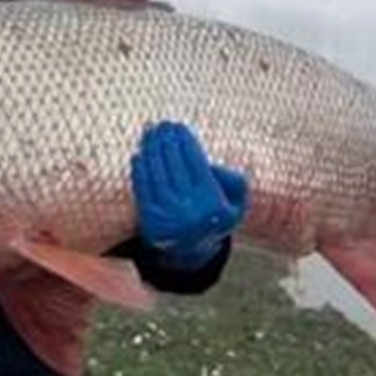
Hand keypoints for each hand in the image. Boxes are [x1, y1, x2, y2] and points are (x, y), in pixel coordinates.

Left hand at [130, 121, 248, 269]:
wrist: (192, 250)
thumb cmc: (215, 216)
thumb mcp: (237, 202)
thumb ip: (233, 180)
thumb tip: (212, 165)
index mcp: (211, 202)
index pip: (195, 163)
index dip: (185, 141)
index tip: (178, 126)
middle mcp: (189, 210)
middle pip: (174, 166)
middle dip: (166, 141)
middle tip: (161, 125)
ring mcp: (168, 216)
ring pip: (156, 175)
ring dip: (151, 151)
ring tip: (149, 133)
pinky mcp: (150, 220)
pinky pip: (143, 190)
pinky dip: (139, 171)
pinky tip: (139, 155)